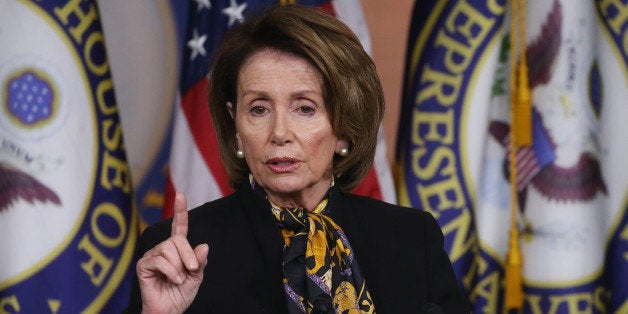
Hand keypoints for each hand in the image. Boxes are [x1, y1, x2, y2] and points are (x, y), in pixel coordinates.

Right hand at [136, 192, 208, 313]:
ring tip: (179, 279)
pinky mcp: (143, 265)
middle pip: (177, 239)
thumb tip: (203, 245)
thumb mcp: (196, 277)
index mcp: (177, 249)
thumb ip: (200, 261)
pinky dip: (171, 271)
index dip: (180, 210)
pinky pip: (160, 260)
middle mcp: (163, 249)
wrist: (170, 310)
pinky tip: (172, 280)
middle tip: (192, 270)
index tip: (180, 194)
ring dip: (179, 266)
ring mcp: (152, 256)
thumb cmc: (181, 294)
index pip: (179, 227)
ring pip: (169, 249)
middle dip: (188, 255)